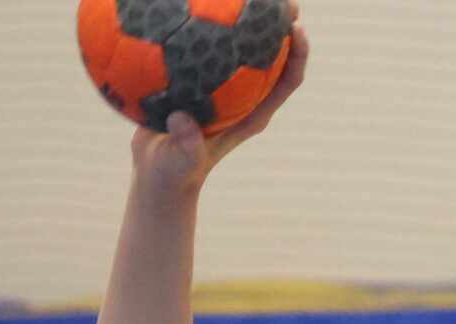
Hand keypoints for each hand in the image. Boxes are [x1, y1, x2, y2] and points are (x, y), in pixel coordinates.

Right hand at [127, 7, 308, 195]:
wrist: (157, 175)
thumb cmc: (174, 173)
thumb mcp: (179, 163)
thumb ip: (185, 146)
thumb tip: (182, 121)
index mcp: (253, 114)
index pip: (287, 80)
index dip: (298, 53)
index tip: (296, 27)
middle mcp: (244, 96)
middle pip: (273, 55)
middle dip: (280, 24)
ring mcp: (224, 87)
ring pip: (241, 46)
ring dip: (244, 19)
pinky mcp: (201, 81)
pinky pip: (206, 48)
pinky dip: (202, 26)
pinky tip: (186, 3)